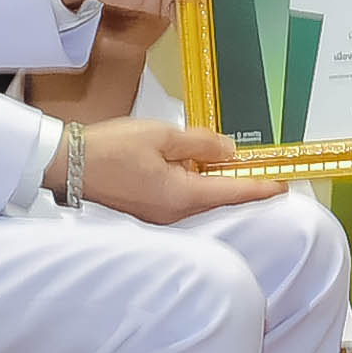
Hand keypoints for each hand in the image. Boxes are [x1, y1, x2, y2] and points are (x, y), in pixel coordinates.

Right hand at [77, 116, 266, 223]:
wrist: (68, 165)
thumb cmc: (112, 147)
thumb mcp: (162, 135)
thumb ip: (201, 143)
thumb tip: (229, 151)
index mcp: (182, 195)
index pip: (233, 192)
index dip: (260, 188)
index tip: (283, 185)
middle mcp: (174, 213)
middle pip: (217, 198)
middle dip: (239, 184)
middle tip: (261, 170)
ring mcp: (160, 216)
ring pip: (199, 199)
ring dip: (214, 183)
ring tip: (226, 163)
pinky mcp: (147, 212)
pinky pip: (181, 199)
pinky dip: (193, 185)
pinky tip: (191, 169)